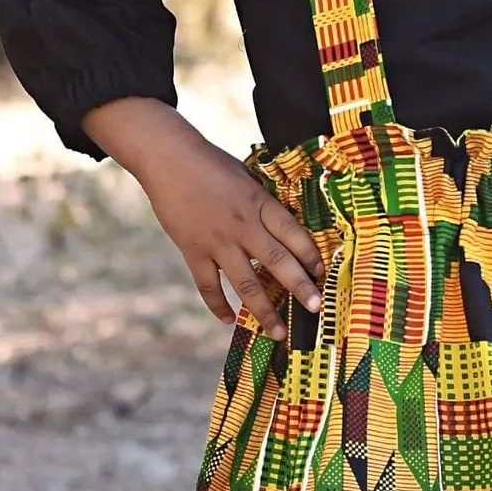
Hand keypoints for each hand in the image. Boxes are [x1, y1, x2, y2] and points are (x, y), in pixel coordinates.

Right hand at [80, 98, 321, 330]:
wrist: (168, 159)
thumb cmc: (210, 163)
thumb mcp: (246, 176)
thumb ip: (262, 202)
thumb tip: (282, 226)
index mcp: (259, 203)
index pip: (292, 233)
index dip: (310, 254)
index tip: (323, 272)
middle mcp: (242, 225)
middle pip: (277, 261)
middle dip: (300, 287)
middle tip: (316, 308)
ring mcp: (217, 241)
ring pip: (246, 283)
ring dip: (264, 310)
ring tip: (278, 331)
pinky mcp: (193, 251)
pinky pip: (208, 285)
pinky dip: (218, 305)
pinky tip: (228, 319)